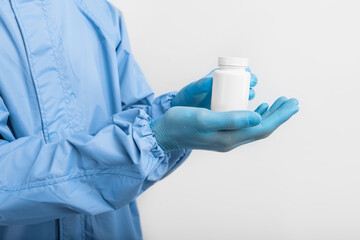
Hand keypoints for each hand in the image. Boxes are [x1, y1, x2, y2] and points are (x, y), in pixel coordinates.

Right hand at [151, 97, 298, 151]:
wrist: (164, 134)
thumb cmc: (179, 123)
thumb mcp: (202, 118)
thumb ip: (229, 119)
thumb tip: (257, 116)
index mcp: (229, 137)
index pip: (262, 127)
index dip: (279, 115)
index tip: (292, 103)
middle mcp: (231, 140)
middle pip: (262, 128)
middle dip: (279, 114)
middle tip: (292, 101)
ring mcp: (226, 138)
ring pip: (255, 127)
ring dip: (269, 114)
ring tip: (280, 102)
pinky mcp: (220, 133)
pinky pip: (245, 126)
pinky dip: (255, 115)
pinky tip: (257, 107)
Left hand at [171, 68, 257, 108]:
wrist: (180, 113)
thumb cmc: (186, 98)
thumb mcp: (192, 90)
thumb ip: (200, 85)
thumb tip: (211, 80)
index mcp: (218, 78)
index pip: (237, 72)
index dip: (247, 75)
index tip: (250, 80)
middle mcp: (224, 87)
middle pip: (242, 84)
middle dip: (250, 86)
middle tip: (250, 92)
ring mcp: (225, 99)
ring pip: (242, 96)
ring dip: (249, 96)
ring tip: (249, 99)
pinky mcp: (225, 110)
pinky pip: (238, 107)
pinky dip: (244, 109)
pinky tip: (248, 114)